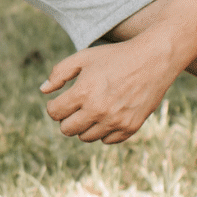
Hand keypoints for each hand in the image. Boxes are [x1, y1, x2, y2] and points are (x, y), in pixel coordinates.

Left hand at [38, 38, 181, 143]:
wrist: (153, 60)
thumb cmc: (115, 56)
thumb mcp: (83, 57)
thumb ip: (59, 73)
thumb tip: (43, 90)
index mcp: (83, 93)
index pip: (55, 113)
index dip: (54, 106)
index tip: (60, 101)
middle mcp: (98, 111)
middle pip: (67, 130)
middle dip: (66, 119)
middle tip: (74, 108)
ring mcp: (115, 121)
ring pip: (86, 137)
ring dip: (84, 126)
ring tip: (91, 110)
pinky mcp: (130, 128)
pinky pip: (107, 140)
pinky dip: (103, 131)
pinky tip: (107, 115)